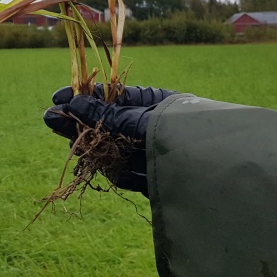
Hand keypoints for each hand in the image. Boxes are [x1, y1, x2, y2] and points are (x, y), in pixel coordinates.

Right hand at [43, 84, 176, 196]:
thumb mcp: (141, 120)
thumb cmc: (185, 134)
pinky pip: (127, 172)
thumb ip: (106, 115)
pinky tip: (96, 165)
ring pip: (114, 148)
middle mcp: (153, 126)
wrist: (224, 173)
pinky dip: (113, 169)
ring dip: (92, 146)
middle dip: (80, 122)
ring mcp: (153, 153)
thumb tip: (71, 103)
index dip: (82, 97)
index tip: (56, 99)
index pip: (111, 96)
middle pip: (108, 123)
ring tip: (73, 148)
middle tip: (51, 122)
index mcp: (154, 103)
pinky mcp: (155, 179)